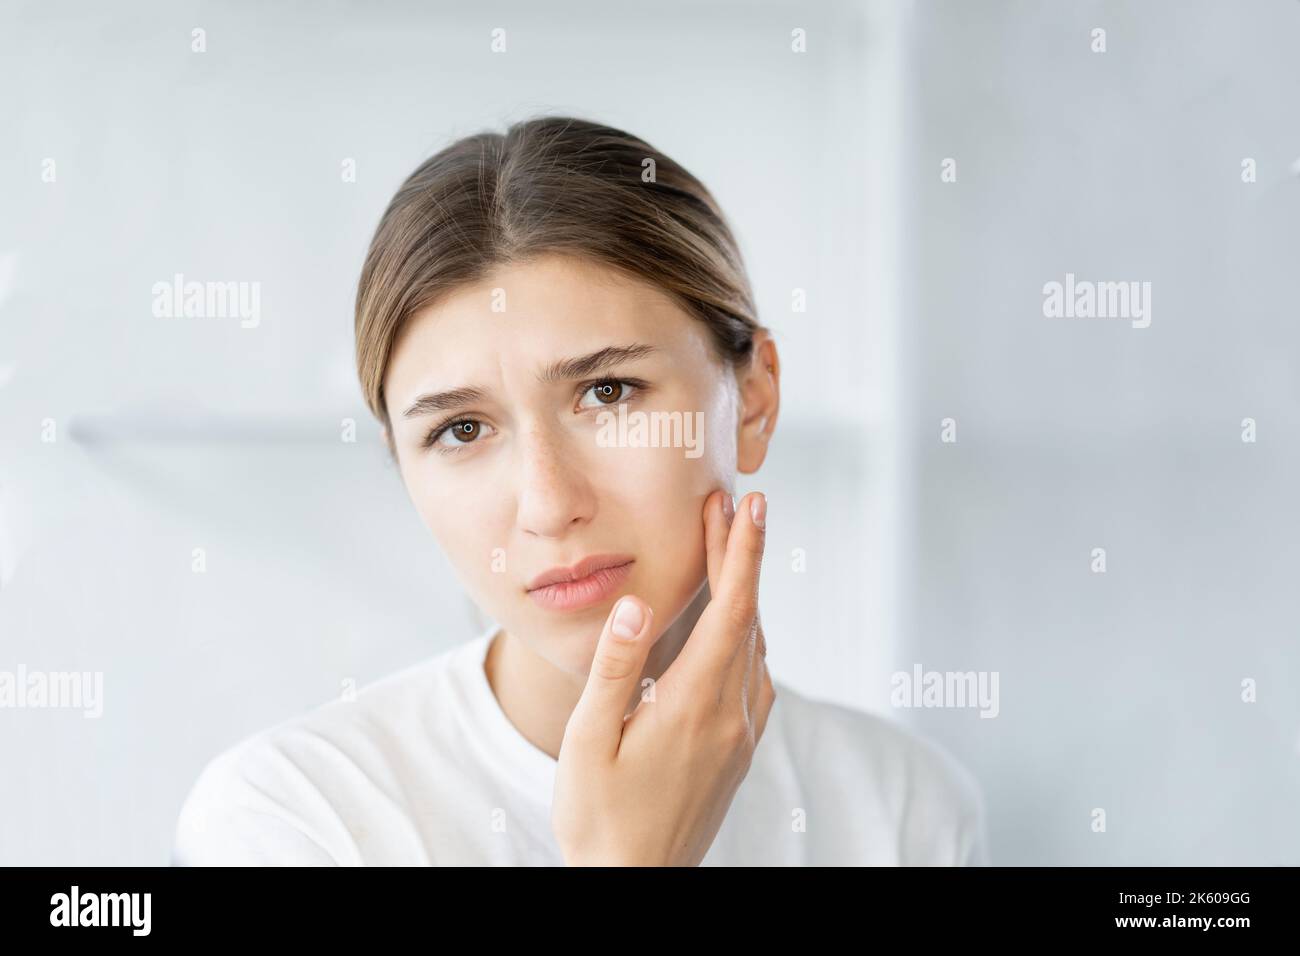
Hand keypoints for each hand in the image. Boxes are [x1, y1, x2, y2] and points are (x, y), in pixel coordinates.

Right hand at [551, 489, 773, 865]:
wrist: (634, 888)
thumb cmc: (599, 819)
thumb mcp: (589, 743)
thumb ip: (613, 670)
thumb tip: (635, 603)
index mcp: (693, 706)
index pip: (731, 611)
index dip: (742, 553)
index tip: (749, 505)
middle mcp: (730, 717)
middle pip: (747, 619)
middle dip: (741, 558)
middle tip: (732, 507)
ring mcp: (740, 737)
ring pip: (755, 648)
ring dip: (744, 596)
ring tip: (726, 554)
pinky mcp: (739, 755)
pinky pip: (755, 680)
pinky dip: (746, 638)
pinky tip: (731, 632)